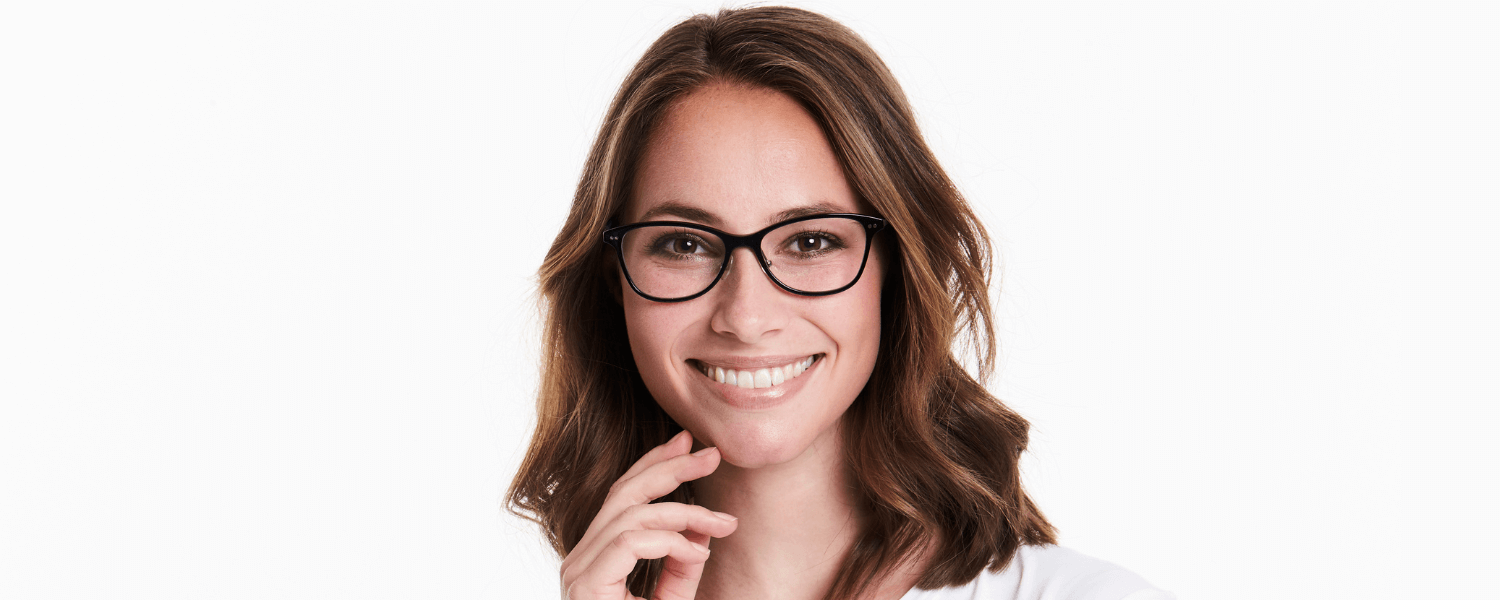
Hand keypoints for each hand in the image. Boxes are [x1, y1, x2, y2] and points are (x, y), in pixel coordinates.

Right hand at [560, 430, 737, 599]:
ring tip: (724, 524)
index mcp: (595, 557)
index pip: (623, 496)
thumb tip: (702, 526)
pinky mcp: (586, 586)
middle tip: (712, 455)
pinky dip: (670, 541)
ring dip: (686, 512)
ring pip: (631, 514)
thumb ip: (682, 565)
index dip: (657, 464)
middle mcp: (580, 560)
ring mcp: (579, 572)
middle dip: (671, 468)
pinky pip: (630, 543)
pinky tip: (698, 553)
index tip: (691, 445)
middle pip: (625, 494)